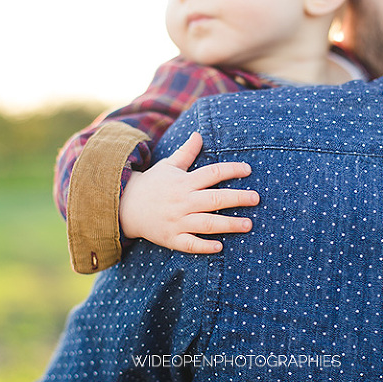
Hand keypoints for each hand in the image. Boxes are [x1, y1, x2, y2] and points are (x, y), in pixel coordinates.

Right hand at [119, 132, 259, 252]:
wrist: (126, 206)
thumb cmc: (153, 184)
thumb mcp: (168, 166)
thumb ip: (186, 153)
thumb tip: (199, 134)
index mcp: (184, 182)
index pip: (212, 173)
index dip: (231, 170)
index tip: (248, 169)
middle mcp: (183, 201)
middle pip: (215, 199)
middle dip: (237, 198)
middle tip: (256, 198)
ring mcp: (177, 221)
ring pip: (207, 223)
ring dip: (229, 224)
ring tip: (248, 224)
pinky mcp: (171, 237)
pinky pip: (190, 244)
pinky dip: (204, 246)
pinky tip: (220, 247)